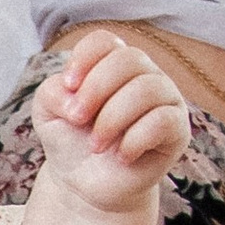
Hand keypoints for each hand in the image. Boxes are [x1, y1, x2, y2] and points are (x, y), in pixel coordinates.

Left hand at [33, 29, 191, 211]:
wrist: (84, 184)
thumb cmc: (69, 140)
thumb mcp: (47, 113)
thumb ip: (52, 91)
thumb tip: (74, 95)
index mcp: (112, 64)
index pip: (106, 41)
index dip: (84, 59)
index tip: (67, 86)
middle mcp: (144, 75)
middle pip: (128, 59)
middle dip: (95, 90)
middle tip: (77, 119)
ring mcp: (165, 99)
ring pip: (147, 88)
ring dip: (112, 119)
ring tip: (95, 145)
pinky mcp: (177, 130)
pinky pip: (164, 120)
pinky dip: (135, 139)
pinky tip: (121, 155)